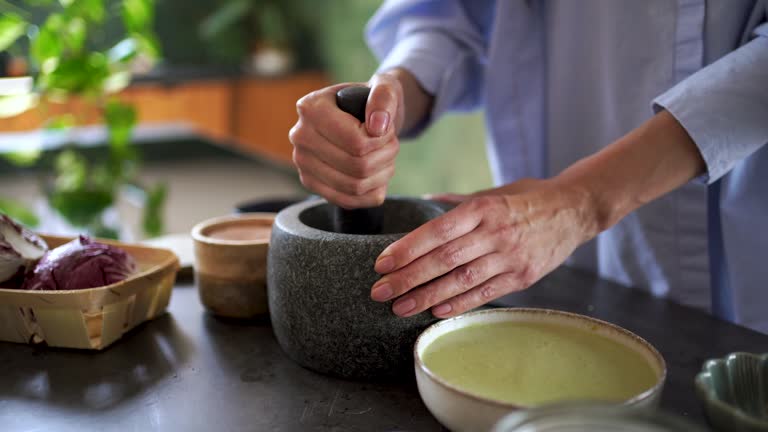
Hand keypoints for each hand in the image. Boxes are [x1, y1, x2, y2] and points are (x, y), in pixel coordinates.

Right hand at [289, 74, 404, 207]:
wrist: (361, 117)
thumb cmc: (372, 102)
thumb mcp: (385, 88)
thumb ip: (384, 97)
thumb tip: (377, 126)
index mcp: (312, 108)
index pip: (356, 142)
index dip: (382, 140)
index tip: (386, 129)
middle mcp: (300, 136)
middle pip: (357, 166)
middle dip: (385, 157)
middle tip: (391, 145)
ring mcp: (302, 162)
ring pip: (354, 186)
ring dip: (381, 175)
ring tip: (386, 158)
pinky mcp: (309, 183)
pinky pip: (347, 202)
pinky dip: (371, 193)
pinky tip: (377, 176)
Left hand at [371, 178, 597, 317]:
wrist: (576, 209)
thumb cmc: (527, 199)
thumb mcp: (493, 192)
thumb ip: (458, 202)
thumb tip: (425, 199)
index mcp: (483, 209)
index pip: (437, 231)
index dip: (408, 248)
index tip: (382, 263)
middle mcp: (495, 233)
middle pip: (444, 259)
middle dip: (408, 277)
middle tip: (380, 291)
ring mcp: (510, 257)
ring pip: (462, 281)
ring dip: (427, 297)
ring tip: (399, 308)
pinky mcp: (523, 276)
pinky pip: (486, 293)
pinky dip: (460, 304)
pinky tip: (436, 312)